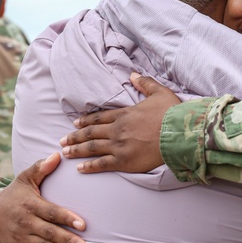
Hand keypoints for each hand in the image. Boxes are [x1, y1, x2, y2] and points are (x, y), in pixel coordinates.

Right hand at [0, 153, 87, 242]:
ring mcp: (21, 237)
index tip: (83, 224)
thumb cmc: (14, 195)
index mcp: (30, 204)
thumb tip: (57, 154)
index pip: (51, 212)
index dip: (67, 218)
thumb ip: (41, 168)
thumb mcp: (25, 180)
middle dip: (68, 240)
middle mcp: (25, 222)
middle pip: (49, 232)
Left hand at [60, 73, 180, 173]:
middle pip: (91, 133)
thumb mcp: (160, 92)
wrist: (179, 133)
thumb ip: (145, 83)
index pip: (99, 117)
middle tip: (62, 140)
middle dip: (75, 137)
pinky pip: (102, 164)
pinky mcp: (124, 161)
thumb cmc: (172, 113)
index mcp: (124, 114)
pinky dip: (89, 166)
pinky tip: (79, 168)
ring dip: (77, 150)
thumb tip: (133, 74)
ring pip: (92, 147)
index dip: (86, 121)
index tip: (75, 124)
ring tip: (65, 152)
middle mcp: (117, 129)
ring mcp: (119, 146)